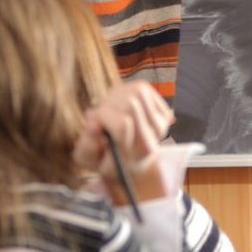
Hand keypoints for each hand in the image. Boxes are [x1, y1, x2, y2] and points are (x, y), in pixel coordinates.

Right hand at [77, 82, 174, 203]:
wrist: (128, 163)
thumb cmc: (105, 159)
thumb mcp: (88, 159)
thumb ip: (88, 145)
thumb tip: (94, 124)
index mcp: (136, 154)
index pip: (122, 124)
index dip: (103, 117)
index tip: (93, 123)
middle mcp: (153, 138)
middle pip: (131, 103)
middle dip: (109, 105)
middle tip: (101, 117)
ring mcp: (161, 124)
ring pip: (138, 92)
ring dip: (118, 97)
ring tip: (111, 111)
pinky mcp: (163, 111)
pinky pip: (143, 88)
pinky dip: (127, 92)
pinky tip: (122, 106)